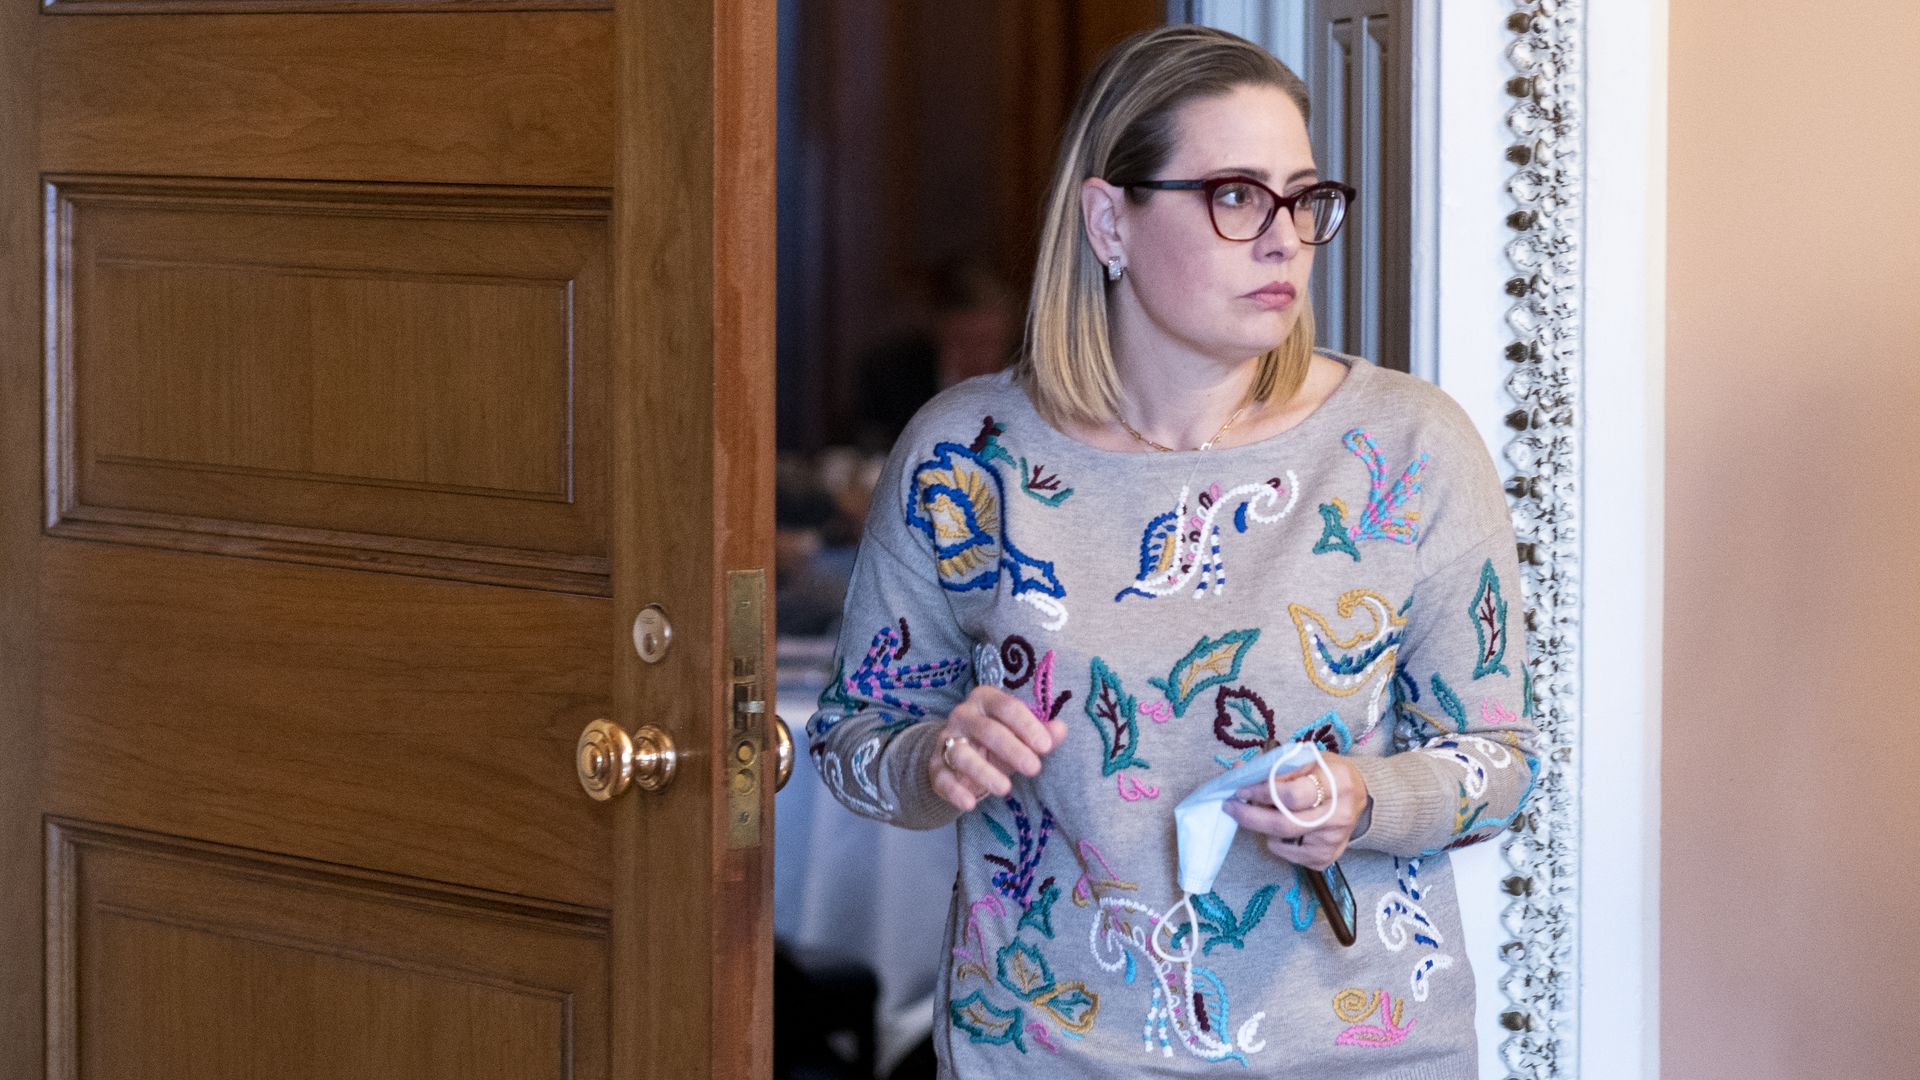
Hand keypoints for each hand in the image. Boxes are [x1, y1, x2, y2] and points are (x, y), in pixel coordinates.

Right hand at [928, 685, 1067, 811]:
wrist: (956, 755)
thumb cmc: (996, 741)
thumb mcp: (1020, 735)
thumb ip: (1041, 733)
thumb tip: (1061, 729)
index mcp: (986, 700)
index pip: (1007, 707)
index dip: (1027, 726)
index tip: (1046, 747)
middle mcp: (963, 715)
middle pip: (987, 730)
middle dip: (1012, 750)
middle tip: (1034, 768)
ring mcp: (946, 740)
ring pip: (962, 754)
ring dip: (984, 772)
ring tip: (1006, 789)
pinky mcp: (935, 766)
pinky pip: (943, 778)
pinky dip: (955, 791)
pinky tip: (969, 803)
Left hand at [1222, 753, 1369, 870]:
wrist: (1360, 795)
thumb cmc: (1328, 773)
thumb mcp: (1308, 759)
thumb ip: (1275, 765)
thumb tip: (1240, 768)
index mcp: (1337, 782)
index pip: (1292, 794)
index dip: (1262, 793)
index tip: (1241, 789)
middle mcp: (1340, 814)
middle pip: (1285, 823)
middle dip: (1251, 816)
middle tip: (1231, 807)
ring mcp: (1335, 839)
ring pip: (1284, 840)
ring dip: (1263, 827)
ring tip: (1260, 812)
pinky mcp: (1328, 857)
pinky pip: (1290, 855)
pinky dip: (1277, 842)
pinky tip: (1280, 828)